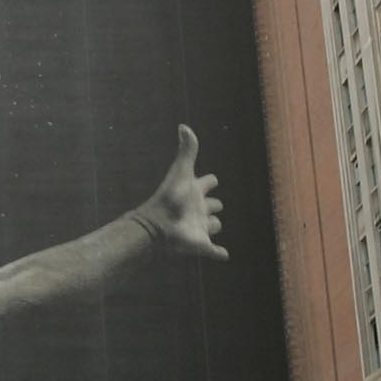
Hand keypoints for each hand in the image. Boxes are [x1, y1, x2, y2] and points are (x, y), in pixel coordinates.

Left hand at [138, 127, 227, 261]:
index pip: (207, 183)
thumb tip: (183, 126)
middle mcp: (198, 209)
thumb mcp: (181, 171)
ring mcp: (200, 227)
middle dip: (214, 204)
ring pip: (213, 225)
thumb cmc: (170, 197)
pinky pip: (214, 251)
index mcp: (195, 191)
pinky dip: (218, 253)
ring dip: (213, 225)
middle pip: (212, 206)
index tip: (212, 179)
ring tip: (212, 224)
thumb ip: (186, 150)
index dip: (210, 181)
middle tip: (214, 204)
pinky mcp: (202, 244)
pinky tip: (222, 254)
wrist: (158, 226)